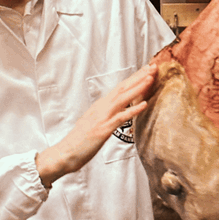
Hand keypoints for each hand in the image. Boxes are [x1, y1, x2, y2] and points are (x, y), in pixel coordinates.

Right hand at [36, 64, 157, 186]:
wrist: (64, 153)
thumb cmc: (78, 141)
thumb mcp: (92, 123)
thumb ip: (103, 115)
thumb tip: (113, 112)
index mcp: (99, 106)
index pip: (119, 88)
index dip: (133, 78)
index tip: (146, 70)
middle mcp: (101, 108)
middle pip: (122, 88)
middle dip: (138, 77)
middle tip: (153, 66)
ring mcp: (102, 117)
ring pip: (123, 98)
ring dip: (137, 87)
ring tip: (150, 78)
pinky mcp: (103, 129)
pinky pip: (121, 118)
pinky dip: (133, 110)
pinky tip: (144, 104)